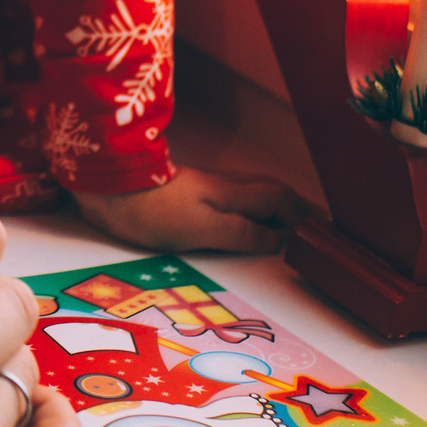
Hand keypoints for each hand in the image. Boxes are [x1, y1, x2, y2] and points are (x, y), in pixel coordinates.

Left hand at [73, 164, 295, 252]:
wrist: (107, 189)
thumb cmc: (150, 211)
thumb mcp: (201, 229)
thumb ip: (241, 234)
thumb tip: (277, 240)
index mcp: (231, 194)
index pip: (280, 200)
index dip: (302, 216)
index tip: (320, 233)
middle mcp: (224, 186)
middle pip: (271, 192)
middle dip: (295, 209)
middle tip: (311, 230)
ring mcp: (206, 187)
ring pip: (252, 193)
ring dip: (274, 208)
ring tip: (287, 230)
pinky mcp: (188, 192)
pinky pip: (233, 199)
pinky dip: (250, 210)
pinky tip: (245, 222)